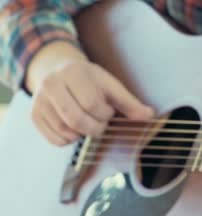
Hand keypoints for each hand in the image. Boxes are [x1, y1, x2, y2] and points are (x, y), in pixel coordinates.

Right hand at [27, 42, 153, 145]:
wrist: (58, 71)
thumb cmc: (90, 81)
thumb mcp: (111, 86)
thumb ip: (129, 102)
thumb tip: (149, 116)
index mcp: (74, 73)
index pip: (91, 103)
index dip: (105, 114)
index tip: (108, 111)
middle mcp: (51, 84)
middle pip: (76, 119)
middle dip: (95, 127)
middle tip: (100, 123)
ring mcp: (39, 101)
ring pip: (66, 131)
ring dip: (83, 134)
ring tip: (88, 122)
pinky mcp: (34, 115)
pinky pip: (55, 140)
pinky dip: (71, 140)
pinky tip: (75, 129)